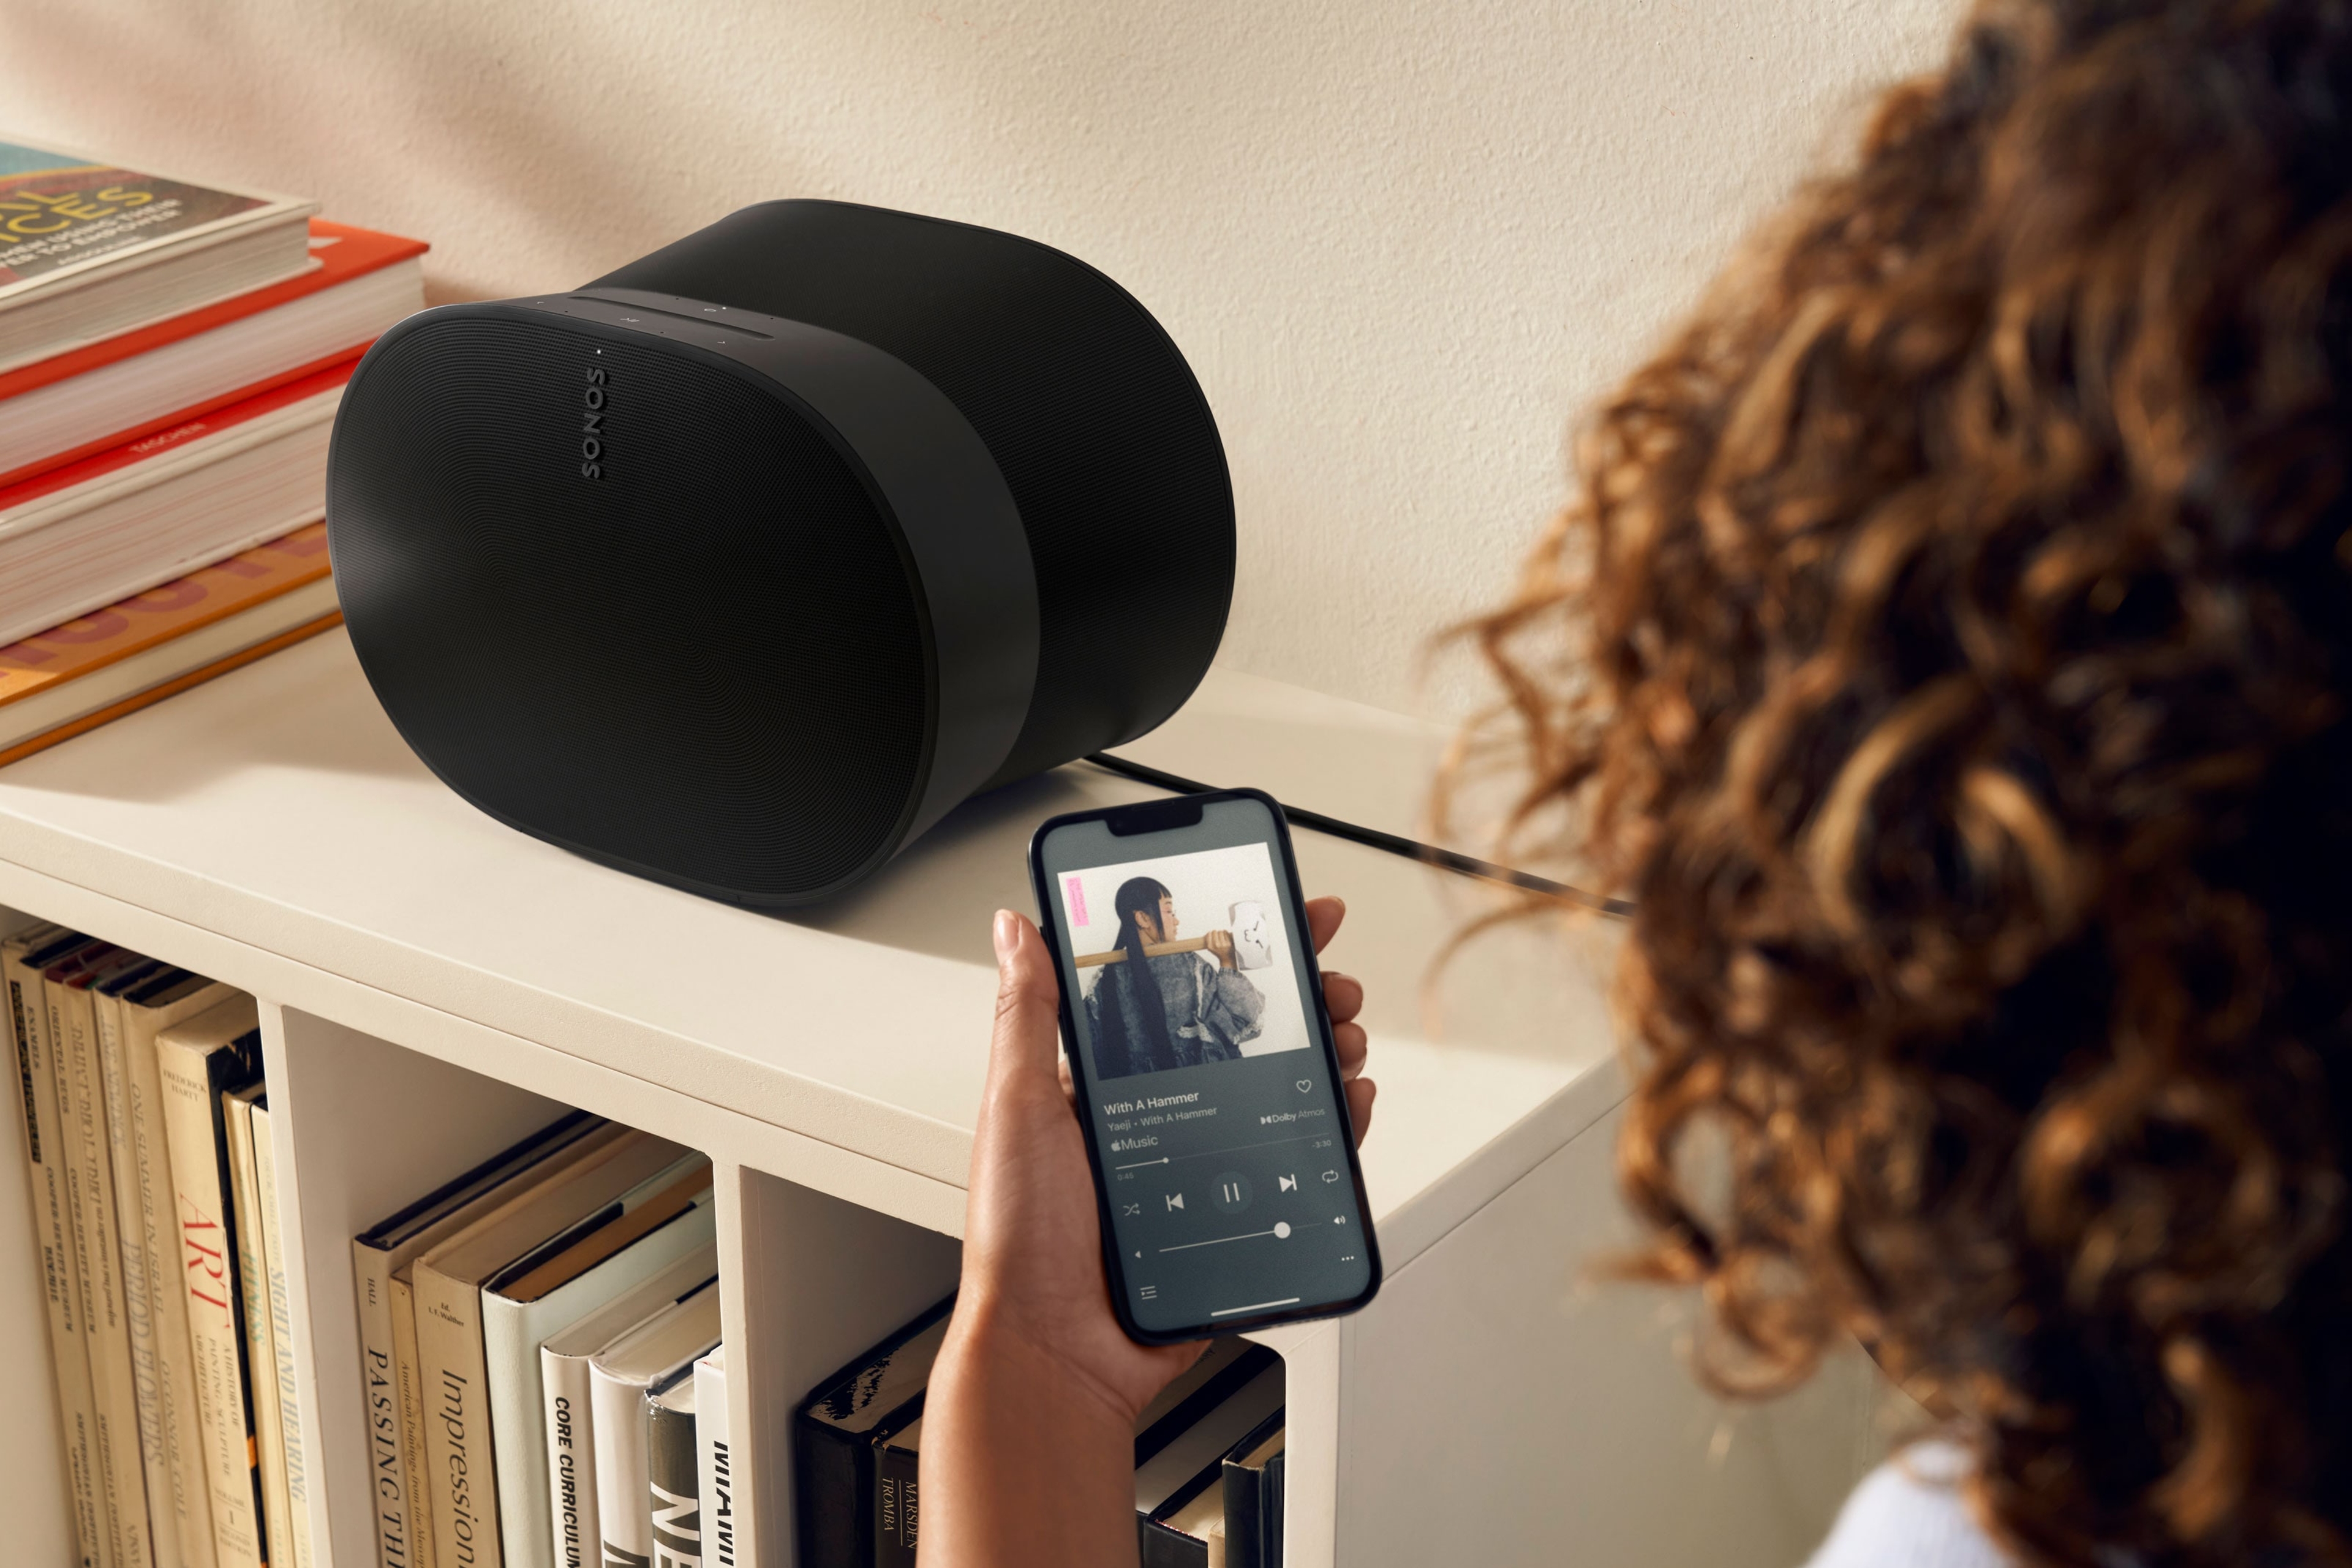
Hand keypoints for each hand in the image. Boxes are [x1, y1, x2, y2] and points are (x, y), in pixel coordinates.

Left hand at [920, 896, 1366, 1567]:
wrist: (1058, 1351)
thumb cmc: (1021, 1239)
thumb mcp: (1015, 1106)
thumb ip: (1026, 1015)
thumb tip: (1014, 925)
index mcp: (1107, 1082)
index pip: (1176, 990)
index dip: (1228, 945)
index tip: (1272, 910)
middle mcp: (1160, 1114)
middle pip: (1245, 1034)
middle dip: (1298, 994)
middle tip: (1327, 978)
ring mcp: (1202, 1163)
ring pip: (1281, 1089)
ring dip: (1324, 1050)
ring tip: (1342, 1033)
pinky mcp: (1236, 1212)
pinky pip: (1297, 1160)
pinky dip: (1333, 1126)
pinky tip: (1346, 1103)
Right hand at [1205, 927, 1236, 968]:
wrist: (1226, 958)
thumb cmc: (1219, 952)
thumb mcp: (1211, 949)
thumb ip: (1208, 941)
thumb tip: (1209, 932)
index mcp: (1210, 946)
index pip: (1209, 934)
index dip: (1210, 933)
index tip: (1212, 934)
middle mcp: (1216, 945)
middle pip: (1214, 932)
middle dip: (1216, 932)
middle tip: (1217, 934)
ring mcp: (1223, 944)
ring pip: (1220, 931)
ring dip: (1221, 932)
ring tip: (1221, 935)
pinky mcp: (1229, 943)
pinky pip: (1226, 933)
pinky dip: (1225, 932)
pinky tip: (1225, 935)